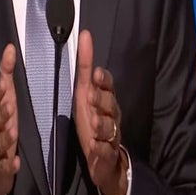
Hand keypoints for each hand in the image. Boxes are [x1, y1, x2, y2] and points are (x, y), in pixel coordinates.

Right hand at [0, 43, 19, 194]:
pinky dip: (10, 165)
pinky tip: (17, 162)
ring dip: (5, 138)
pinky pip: (5, 167)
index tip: (4, 82)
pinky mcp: (1, 170)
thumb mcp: (5, 101)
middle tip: (11, 106)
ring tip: (14, 132)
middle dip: (1, 114)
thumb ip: (7, 76)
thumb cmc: (1, 129)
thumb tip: (9, 48)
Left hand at [74, 29, 128, 194]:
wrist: (105, 159)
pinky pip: (106, 152)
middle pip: (110, 106)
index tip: (96, 74)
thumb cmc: (93, 120)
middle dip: (102, 101)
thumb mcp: (85, 92)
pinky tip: (94, 148)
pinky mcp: (107, 156)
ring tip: (93, 123)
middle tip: (91, 97)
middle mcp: (111, 116)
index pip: (108, 87)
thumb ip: (84, 66)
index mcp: (105, 100)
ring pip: (110, 129)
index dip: (103, 81)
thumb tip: (85, 35)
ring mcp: (111, 136)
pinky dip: (101, 150)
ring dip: (102, 125)